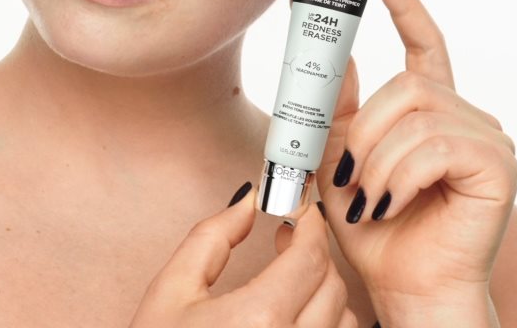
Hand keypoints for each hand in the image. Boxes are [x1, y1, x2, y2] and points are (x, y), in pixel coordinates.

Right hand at [129, 187, 355, 326]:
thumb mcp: (172, 289)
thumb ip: (213, 236)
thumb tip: (248, 201)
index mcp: (258, 320)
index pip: (311, 257)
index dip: (311, 225)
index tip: (302, 211)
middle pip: (332, 286)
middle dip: (313, 253)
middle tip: (286, 239)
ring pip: (344, 321)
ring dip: (323, 292)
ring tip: (290, 280)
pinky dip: (325, 324)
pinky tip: (293, 314)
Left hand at [317, 0, 516, 321]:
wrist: (402, 286)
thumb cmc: (373, 224)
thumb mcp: (340, 154)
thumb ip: (341, 105)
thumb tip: (337, 54)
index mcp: (431, 110)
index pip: (424, 42)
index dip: (403, 3)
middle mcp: (466, 117)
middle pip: (408, 82)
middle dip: (365, 129)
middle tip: (347, 177)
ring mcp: (487, 139)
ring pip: (416, 113)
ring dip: (376, 159)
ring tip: (368, 198)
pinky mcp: (498, 167)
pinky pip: (434, 146)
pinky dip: (398, 176)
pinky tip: (390, 205)